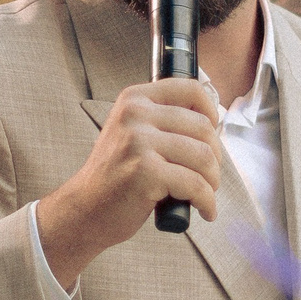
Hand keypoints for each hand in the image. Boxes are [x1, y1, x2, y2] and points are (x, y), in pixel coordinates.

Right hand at [34, 76, 222, 288]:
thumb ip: (163, 120)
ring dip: (213, 181)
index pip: (191, 89)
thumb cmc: (116, 175)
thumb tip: (212, 120)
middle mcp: (135, 114)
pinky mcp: (145, 172)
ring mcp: (139, 142)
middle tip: (209, 176)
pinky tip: (205, 210)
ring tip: (205, 194)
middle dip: (215, 157)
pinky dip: (207, 202)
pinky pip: (195, 185)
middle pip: (203, 127)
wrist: (85, 209)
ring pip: (204, 156)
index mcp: (134, 99)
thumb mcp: (132, 132)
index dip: (211, 112)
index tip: (212, 134)